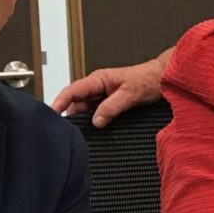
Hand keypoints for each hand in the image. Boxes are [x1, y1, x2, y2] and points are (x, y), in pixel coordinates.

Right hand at [50, 47, 172, 126]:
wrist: (162, 79)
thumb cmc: (147, 79)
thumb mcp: (130, 94)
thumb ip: (112, 107)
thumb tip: (96, 120)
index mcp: (98, 80)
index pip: (72, 91)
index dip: (59, 102)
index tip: (51, 113)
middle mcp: (97, 87)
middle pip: (75, 103)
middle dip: (69, 115)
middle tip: (65, 131)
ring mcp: (102, 96)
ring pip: (85, 109)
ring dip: (82, 120)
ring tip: (78, 134)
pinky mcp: (108, 103)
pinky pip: (95, 113)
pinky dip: (93, 121)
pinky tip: (93, 131)